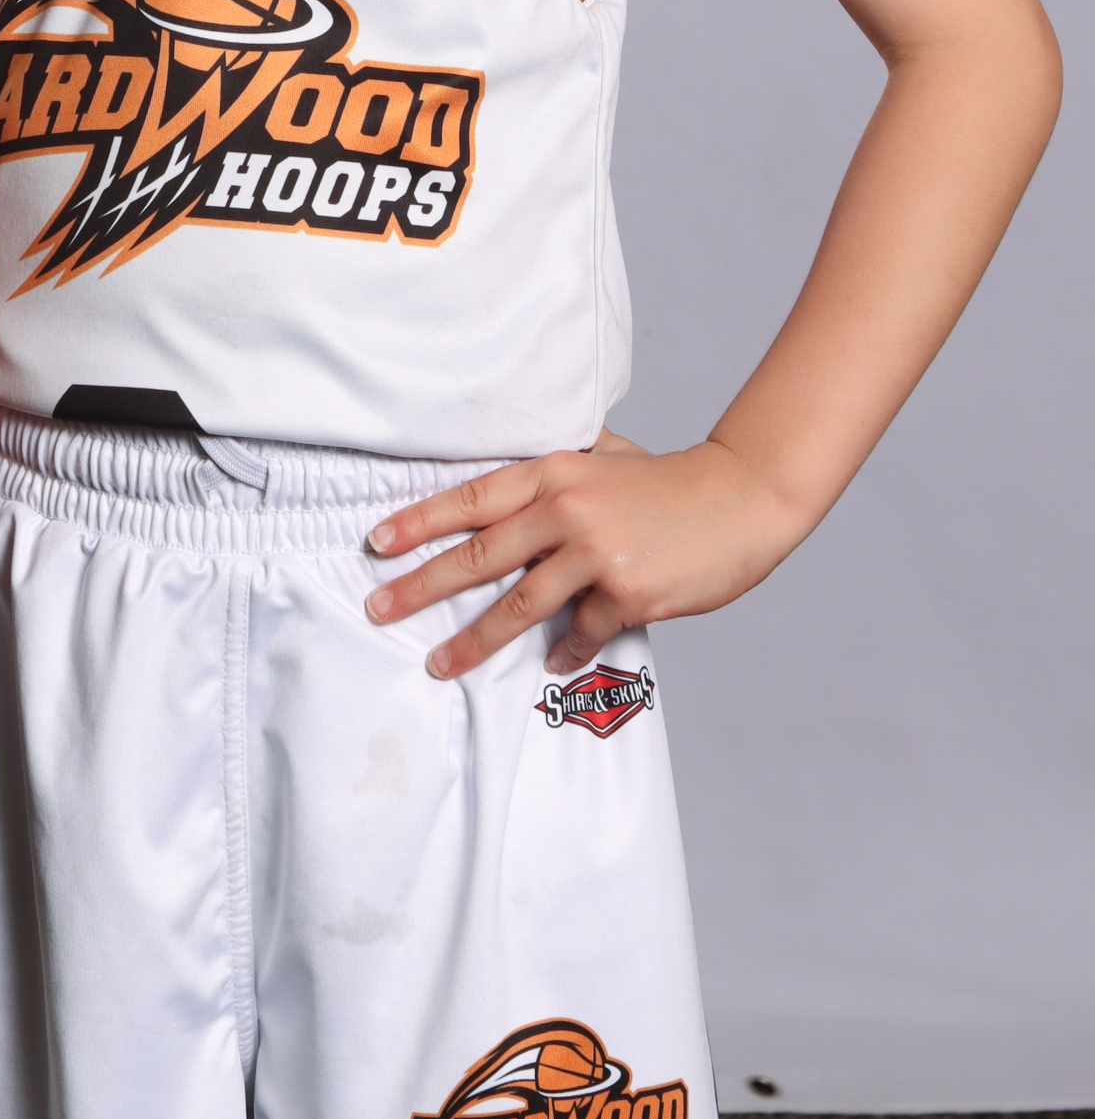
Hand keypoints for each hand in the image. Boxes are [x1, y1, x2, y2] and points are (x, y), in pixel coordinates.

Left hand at [363, 430, 802, 677]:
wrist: (741, 498)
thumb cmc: (666, 481)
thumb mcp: (604, 456)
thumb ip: (555, 470)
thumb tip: (502, 485)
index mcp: (554, 471)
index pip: (471, 498)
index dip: (419, 521)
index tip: (377, 543)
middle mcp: (567, 509)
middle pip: (478, 554)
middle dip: (420, 585)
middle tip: (378, 608)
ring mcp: (596, 553)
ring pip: (517, 604)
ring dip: (472, 640)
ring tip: (438, 663)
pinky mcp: (627, 594)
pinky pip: (579, 632)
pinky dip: (563, 650)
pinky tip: (552, 663)